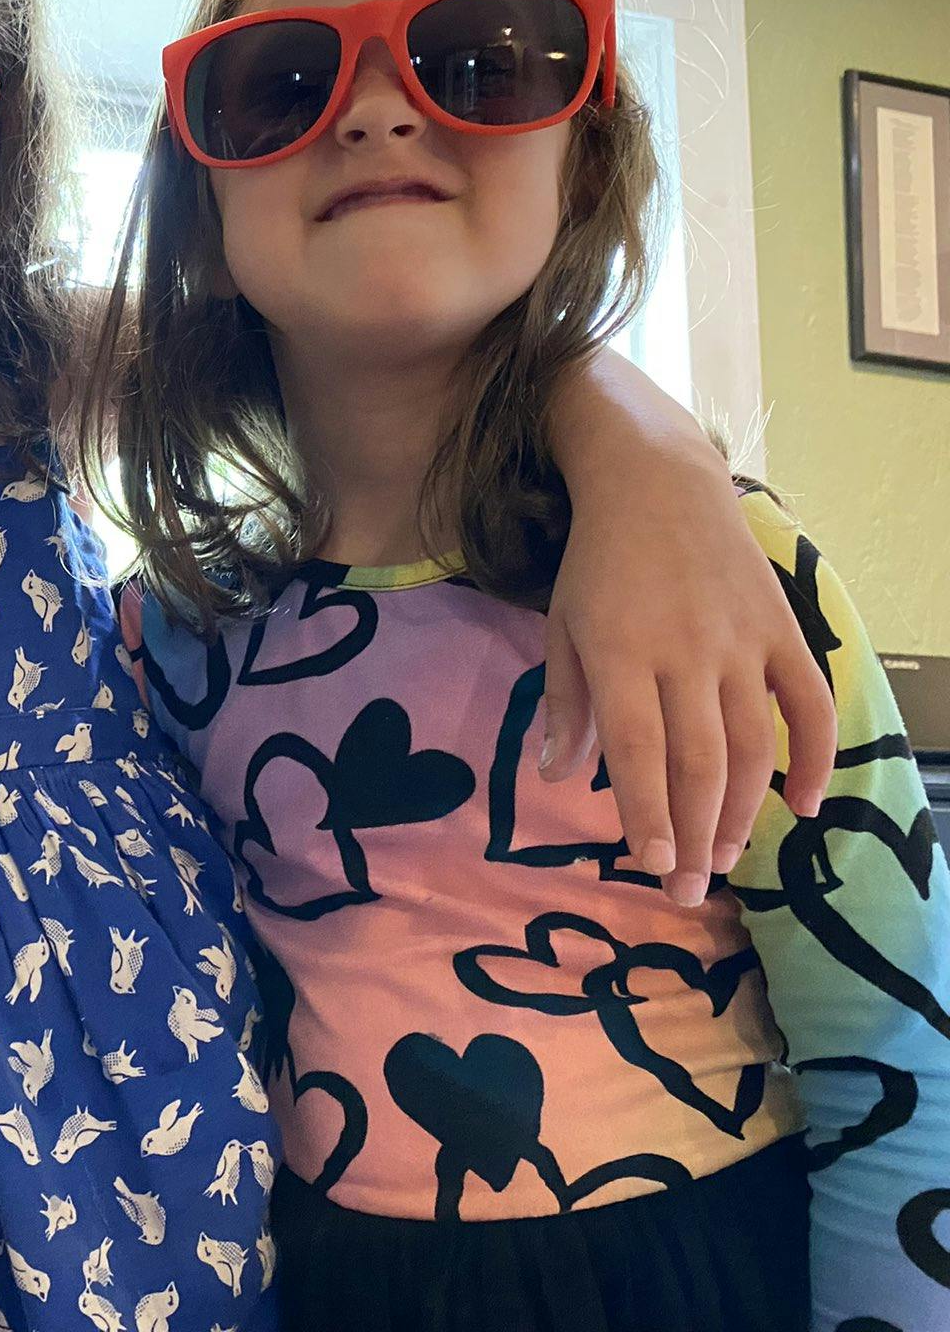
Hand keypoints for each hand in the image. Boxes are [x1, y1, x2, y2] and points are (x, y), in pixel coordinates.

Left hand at [545, 464, 837, 904]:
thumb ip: (565, 704)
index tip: (651, 865)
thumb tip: (557, 777)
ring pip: (752, 746)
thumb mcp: (562, 627)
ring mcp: (741, 644)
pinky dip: (816, 756)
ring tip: (726, 857)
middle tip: (689, 888)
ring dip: (743, 812)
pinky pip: (812, 704)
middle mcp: (686, 655)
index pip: (637, 752)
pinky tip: (806, 804)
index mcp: (620, 655)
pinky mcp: (783, 631)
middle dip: (695, 836)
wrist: (658, 485)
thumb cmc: (599, 564)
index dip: (646, 813)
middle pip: (697, 763)